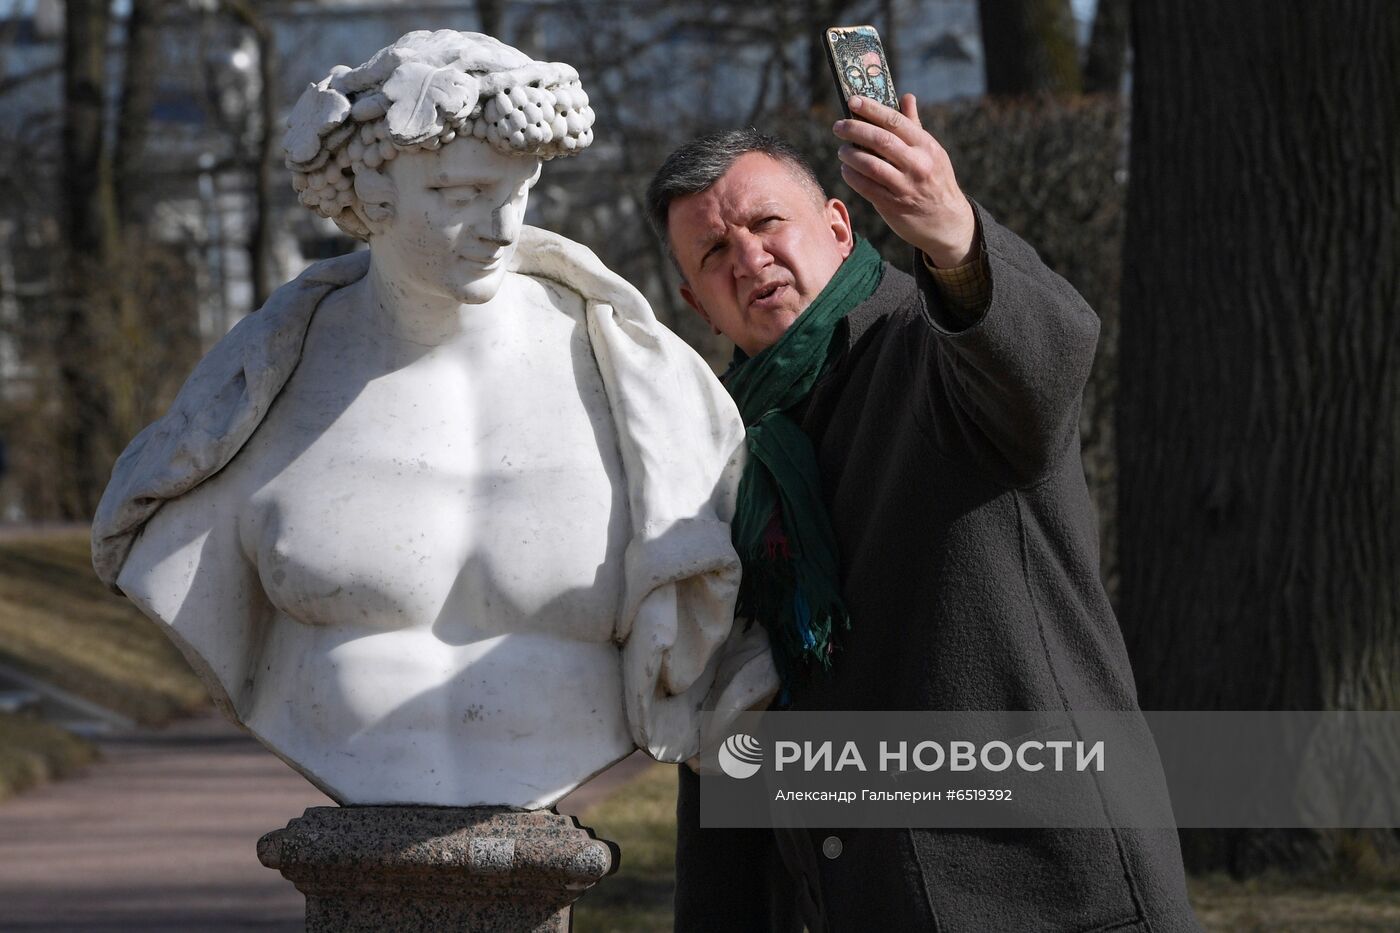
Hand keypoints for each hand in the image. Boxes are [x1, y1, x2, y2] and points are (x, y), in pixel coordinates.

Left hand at [833, 93, 977, 267]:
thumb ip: (915, 126)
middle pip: (880, 141)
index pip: (895, 121)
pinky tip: (846, 169)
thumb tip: (906, 97)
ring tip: (842, 150)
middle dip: (855, 130)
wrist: (946, 221)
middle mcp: (917, 164)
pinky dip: (852, 176)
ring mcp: (904, 186)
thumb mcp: (932, 152)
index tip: (853, 101)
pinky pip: (866, 187)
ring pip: (870, 165)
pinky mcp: (892, 205)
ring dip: (850, 155)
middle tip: (838, 126)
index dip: (872, 109)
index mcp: (926, 146)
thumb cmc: (935, 180)